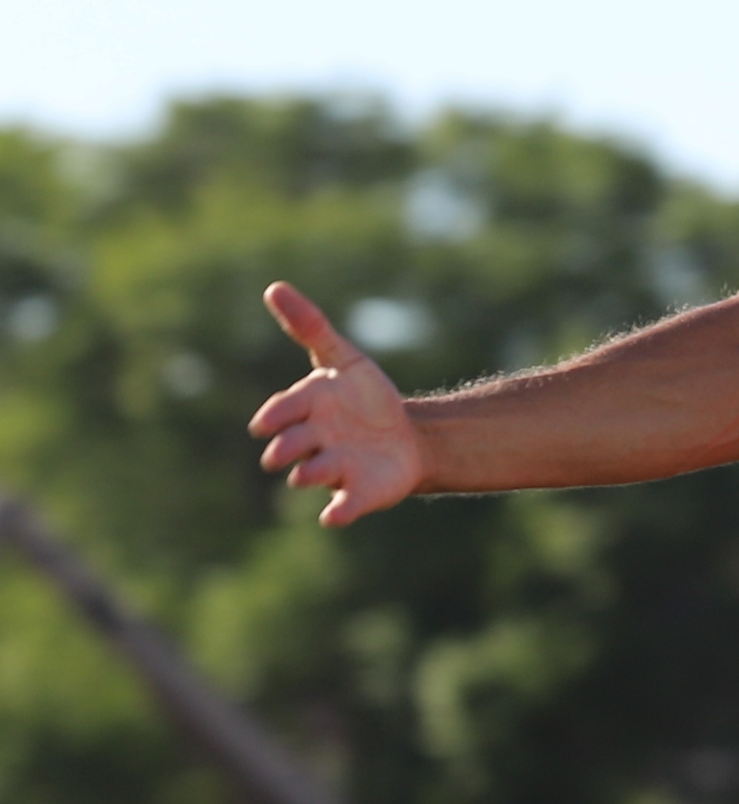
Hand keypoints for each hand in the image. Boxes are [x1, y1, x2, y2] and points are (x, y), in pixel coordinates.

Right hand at [248, 283, 424, 525]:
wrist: (406, 435)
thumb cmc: (364, 398)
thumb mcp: (343, 359)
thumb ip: (310, 327)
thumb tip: (274, 287)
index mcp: (305, 411)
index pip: (282, 413)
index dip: (275, 417)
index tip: (268, 421)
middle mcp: (313, 443)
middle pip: (290, 447)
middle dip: (287, 448)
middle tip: (284, 451)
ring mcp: (334, 469)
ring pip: (313, 475)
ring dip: (310, 474)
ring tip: (309, 473)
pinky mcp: (359, 493)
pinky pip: (344, 507)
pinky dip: (338, 512)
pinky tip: (334, 515)